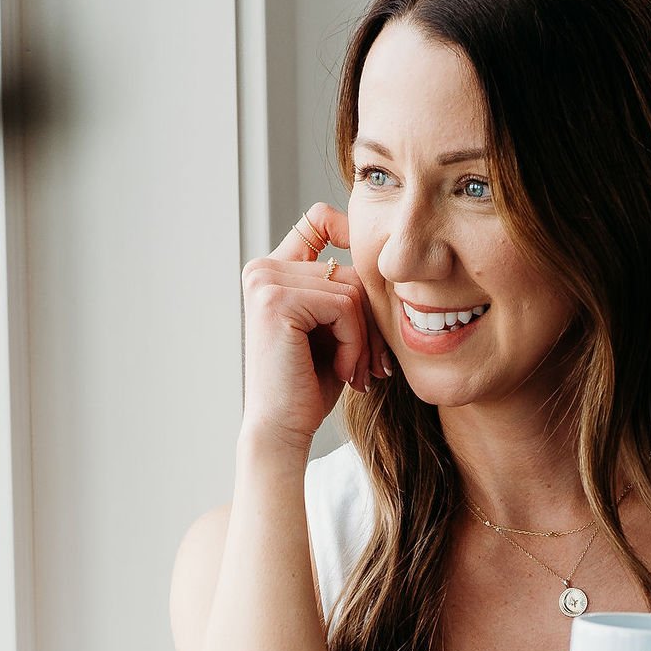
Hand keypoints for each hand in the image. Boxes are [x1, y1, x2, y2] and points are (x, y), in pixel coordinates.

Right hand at [239, 203, 393, 454]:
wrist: (282, 429)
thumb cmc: (309, 386)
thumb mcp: (332, 331)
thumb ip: (344, 294)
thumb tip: (387, 263)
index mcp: (272, 272)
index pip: (317, 221)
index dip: (350, 230)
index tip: (376, 274)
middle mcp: (263, 269)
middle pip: (350, 270)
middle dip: (370, 322)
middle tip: (372, 365)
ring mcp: (266, 281)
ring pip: (352, 291)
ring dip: (364, 338)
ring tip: (354, 371)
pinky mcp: (276, 299)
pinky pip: (344, 307)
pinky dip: (354, 343)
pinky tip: (342, 370)